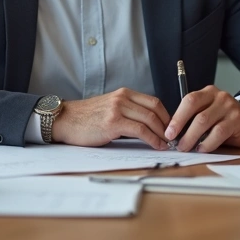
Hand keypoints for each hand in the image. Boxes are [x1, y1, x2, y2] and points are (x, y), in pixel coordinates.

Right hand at [52, 88, 170, 149]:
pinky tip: (157, 146)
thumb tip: (149, 126)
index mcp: (123, 94)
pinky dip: (153, 139)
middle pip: (155, 110)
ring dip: (163, 134)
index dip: (167, 116)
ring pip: (150, 119)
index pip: (153, 102)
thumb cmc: (86, 118)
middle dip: (168, 126)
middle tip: (174, 138)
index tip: (171, 129)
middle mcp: (122, 98)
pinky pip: (141, 130)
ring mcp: (118, 109)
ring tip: (167, 144)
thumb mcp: (110, 108)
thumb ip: (127, 112)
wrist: (65, 120)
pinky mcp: (113, 122)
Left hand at [164, 85, 239, 152]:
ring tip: (186, 147)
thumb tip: (172, 134)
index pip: (189, 101)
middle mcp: (219, 97)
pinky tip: (202, 149)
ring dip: (193, 137)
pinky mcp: (237, 120)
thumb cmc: (221, 120)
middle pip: (197, 112)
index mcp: (207, 93)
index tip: (168, 132)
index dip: (177, 117)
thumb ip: (191, 119)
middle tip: (175, 143)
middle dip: (182, 129)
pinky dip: (208, 142)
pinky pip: (219, 132)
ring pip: (205, 122)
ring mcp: (229, 107)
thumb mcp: (206, 113)